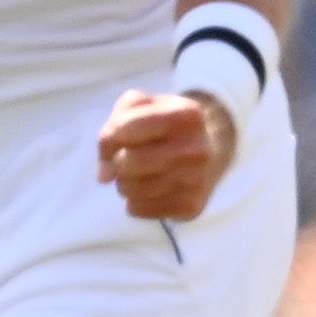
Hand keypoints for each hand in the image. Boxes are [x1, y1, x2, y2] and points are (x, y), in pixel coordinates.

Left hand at [96, 89, 234, 223]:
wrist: (211, 148)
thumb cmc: (165, 124)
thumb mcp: (141, 107)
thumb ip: (113, 127)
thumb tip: (104, 175)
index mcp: (186, 114)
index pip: (125, 128)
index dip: (112, 135)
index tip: (119, 136)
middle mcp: (197, 148)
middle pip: (128, 162)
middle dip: (117, 163)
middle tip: (124, 160)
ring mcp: (197, 180)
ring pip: (131, 190)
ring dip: (124, 183)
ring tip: (137, 174)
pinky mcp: (192, 206)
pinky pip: (139, 209)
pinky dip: (134, 201)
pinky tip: (147, 190)